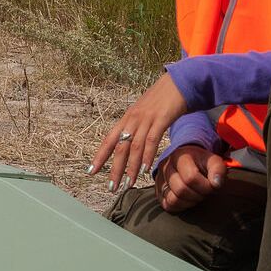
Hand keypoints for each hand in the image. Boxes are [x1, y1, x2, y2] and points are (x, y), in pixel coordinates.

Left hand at [89, 73, 187, 190]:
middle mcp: (133, 119)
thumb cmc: (165, 99)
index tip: (91, 172)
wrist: (180, 82)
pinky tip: (144, 170)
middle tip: (112, 187)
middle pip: (119, 147)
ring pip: (133, 146)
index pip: (109, 139)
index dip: (100, 156)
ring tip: (128, 184)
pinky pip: (151, 140)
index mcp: (127, 118)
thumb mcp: (146, 113)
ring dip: (130, 168)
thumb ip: (139, 127)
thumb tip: (134, 143)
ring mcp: (146, 118)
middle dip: (114, 169)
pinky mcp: (160, 118)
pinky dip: (146, 156)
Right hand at [155, 145, 226, 212]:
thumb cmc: (200, 162)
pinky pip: (167, 205)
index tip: (213, 185)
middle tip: (205, 191)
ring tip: (197, 194)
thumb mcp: (212, 160)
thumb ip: (218, 169)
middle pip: (181, 190)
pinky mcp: (158, 191)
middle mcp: (165, 167)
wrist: (187, 159)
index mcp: (179, 157)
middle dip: (198, 195)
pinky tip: (188, 199)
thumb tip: (216, 183)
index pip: (191, 178)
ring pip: (173, 199)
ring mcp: (160, 179)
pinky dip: (180, 206)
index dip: (205, 186)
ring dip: (190, 201)